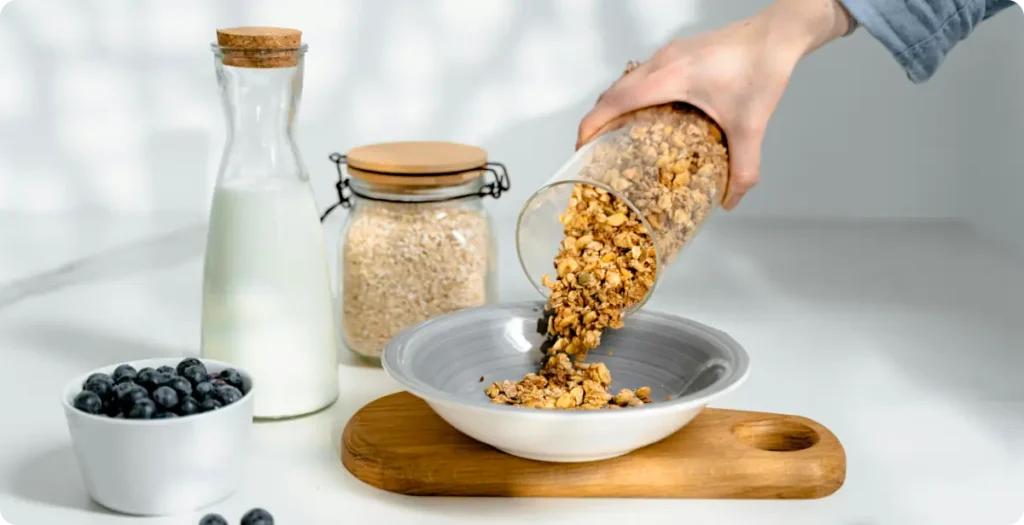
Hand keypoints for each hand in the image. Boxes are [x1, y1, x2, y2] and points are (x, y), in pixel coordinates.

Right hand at [577, 0, 853, 209]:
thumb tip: (730, 200)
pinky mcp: (678, 52)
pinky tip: (650, 115)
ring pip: (627, 80)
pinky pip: (643, 74)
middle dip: (598, 121)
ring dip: (616, 106)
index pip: (613, 101)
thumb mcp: (750, 127)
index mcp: (669, 78)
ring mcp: (668, 53)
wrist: (778, 34)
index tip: (581, 148)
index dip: (591, 125)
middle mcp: (661, 62)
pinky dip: (634, 95)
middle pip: (613, 91)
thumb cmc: (761, 70)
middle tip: (598, 150)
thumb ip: (743, 168)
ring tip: (619, 136)